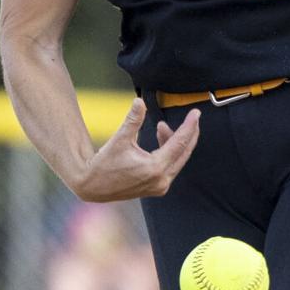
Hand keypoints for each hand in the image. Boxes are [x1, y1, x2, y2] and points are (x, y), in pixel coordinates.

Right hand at [73, 99, 200, 201]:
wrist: (93, 186)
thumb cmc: (104, 163)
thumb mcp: (119, 139)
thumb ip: (133, 120)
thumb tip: (139, 101)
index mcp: (154, 168)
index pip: (179, 143)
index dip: (189, 126)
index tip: (196, 113)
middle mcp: (161, 180)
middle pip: (184, 153)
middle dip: (189, 134)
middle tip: (193, 118)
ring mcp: (160, 186)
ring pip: (178, 160)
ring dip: (175, 142)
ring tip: (161, 127)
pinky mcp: (157, 188)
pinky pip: (171, 167)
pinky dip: (169, 153)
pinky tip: (160, 140)